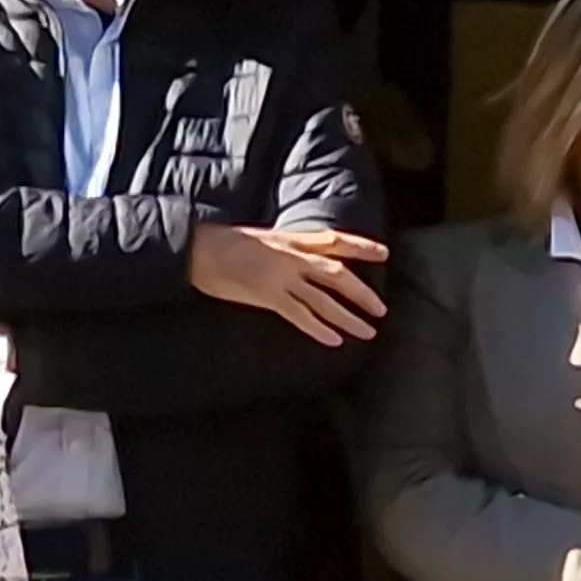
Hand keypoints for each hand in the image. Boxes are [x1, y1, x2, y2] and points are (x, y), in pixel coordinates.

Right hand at [189, 223, 389, 345]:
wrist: (197, 248)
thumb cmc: (223, 243)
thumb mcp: (262, 239)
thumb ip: (286, 249)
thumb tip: (302, 262)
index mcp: (291, 239)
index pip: (334, 240)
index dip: (361, 246)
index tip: (384, 252)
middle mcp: (291, 256)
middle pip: (337, 273)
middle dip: (362, 292)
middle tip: (381, 310)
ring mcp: (280, 276)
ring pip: (324, 299)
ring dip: (348, 317)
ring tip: (367, 331)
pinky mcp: (267, 295)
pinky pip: (299, 315)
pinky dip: (318, 328)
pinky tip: (334, 341)